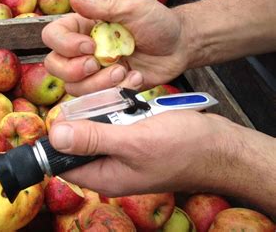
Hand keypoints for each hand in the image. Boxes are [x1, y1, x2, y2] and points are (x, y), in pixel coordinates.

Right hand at [41, 0, 189, 95]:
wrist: (180, 46)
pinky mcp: (107, 88)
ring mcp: (94, 72)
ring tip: (122, 71)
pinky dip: (114, 91)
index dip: (64, 44)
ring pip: (73, 87)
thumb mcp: (133, 6)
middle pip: (54, 65)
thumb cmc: (157, 21)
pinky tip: (134, 78)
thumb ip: (102, 5)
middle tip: (95, 63)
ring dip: (97, 83)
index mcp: (83, 26)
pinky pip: (96, 99)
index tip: (90, 45)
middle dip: (72, 69)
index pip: (53, 35)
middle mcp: (82, 50)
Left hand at [48, 110, 234, 196]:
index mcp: (105, 176)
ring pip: (100, 127)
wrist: (222, 146)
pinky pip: (119, 122)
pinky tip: (135, 101)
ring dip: (108, 110)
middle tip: (102, 101)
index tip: (67, 111)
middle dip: (87, 117)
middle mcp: (111, 167)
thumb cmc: (184, 148)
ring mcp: (125, 152)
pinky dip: (124, 109)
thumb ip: (93, 138)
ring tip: (124, 100)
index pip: (64, 162)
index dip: (59, 137)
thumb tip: (56, 136)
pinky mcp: (137, 139)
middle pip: (80, 140)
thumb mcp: (133, 141)